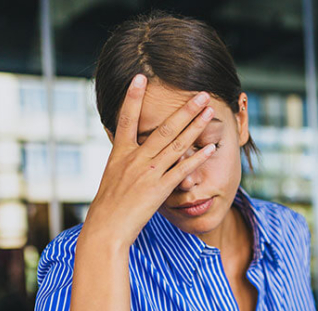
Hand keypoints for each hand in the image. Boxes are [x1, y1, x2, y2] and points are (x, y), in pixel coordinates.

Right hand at [82, 74, 217, 247]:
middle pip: (163, 128)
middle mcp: (135, 158)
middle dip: (184, 109)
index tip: (140, 77)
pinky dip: (198, 158)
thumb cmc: (109, 205)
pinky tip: (211, 148)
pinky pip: (182, 169)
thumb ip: (125, 159)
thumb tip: (128, 147)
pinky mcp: (160, 189)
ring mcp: (149, 172)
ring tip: (209, 111)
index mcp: (120, 153)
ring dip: (195, 126)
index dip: (132, 97)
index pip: (126, 118)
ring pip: (176, 144)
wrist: (106, 228)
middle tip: (201, 93)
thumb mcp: (112, 175)